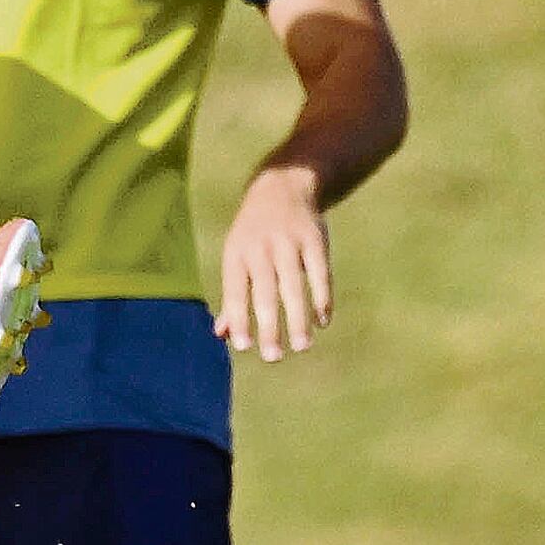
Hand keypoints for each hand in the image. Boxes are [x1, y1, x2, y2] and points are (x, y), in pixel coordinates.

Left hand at [221, 165, 336, 358]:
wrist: (281, 186)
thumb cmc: (253, 233)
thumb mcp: (236, 256)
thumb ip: (232, 297)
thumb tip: (221, 335)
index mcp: (236, 255)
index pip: (235, 292)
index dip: (239, 318)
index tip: (243, 346)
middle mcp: (261, 249)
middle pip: (265, 293)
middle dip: (268, 326)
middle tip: (273, 357)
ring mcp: (289, 243)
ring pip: (294, 287)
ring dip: (298, 319)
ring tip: (301, 346)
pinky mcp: (315, 239)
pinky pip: (320, 273)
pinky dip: (322, 298)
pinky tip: (322, 320)